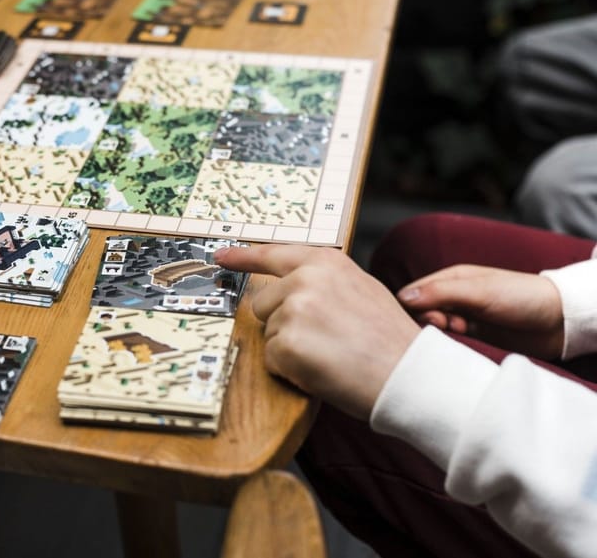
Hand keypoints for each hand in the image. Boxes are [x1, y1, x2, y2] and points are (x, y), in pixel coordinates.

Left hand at [215, 245, 420, 420]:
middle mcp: (305, 279)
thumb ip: (324, 282)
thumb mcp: (360, 289)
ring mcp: (293, 310)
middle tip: (324, 339)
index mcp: (325, 262)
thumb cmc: (388, 339)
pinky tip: (322, 370)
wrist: (408, 374)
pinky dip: (291, 371)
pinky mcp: (285, 343)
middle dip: (282, 324)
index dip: (242, 256)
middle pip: (263, 303)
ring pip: (267, 333)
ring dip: (289, 349)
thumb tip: (291, 288)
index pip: (273, 254)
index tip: (221, 255)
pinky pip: (271, 360)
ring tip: (330, 354)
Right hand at [397, 265, 563, 359]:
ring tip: (463, 333)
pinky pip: (451, 343)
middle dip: (428, 323)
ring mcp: (464, 319)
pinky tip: (464, 345)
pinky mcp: (474, 338)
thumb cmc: (522, 297)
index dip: (413, 308)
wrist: (561, 321)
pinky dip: (451, 345)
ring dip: (442, 335)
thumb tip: (402, 298)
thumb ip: (440, 293)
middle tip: (450, 327)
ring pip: (434, 331)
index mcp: (451, 279)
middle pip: (420, 314)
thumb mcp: (479, 291)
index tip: (432, 319)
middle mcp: (453, 299)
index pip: (414, 293)